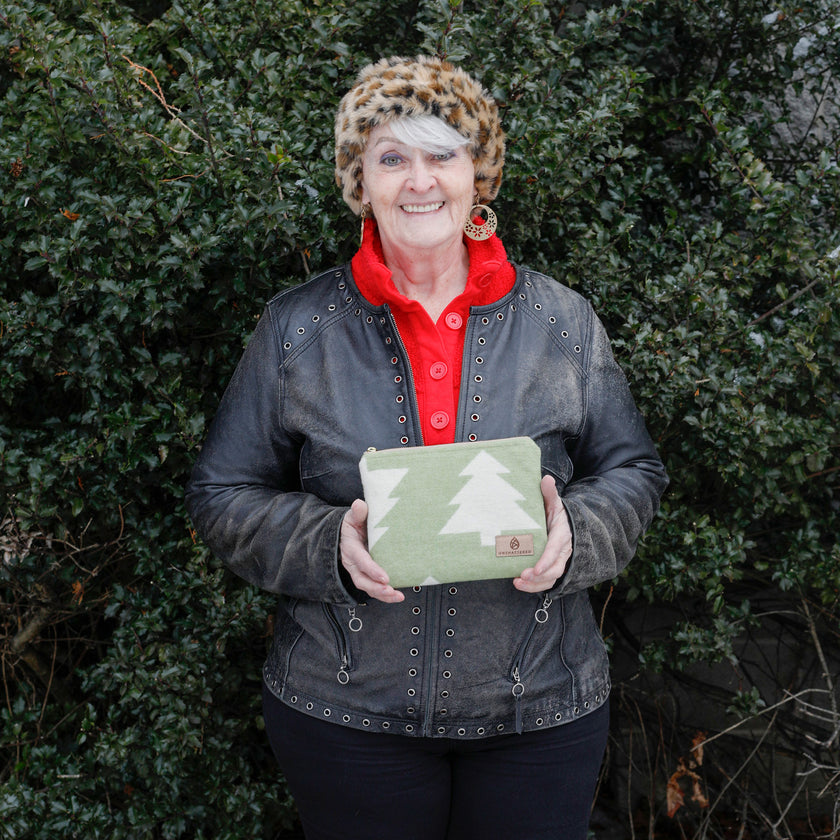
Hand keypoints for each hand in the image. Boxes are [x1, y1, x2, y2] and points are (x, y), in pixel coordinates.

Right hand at [340, 499, 404, 602]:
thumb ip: (357, 512)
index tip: (384, 577)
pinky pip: (374, 588)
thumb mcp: (352, 517)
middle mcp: (353, 564)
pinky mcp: (367, 576)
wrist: (346, 534)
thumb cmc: (352, 525)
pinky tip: (397, 596)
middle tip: (389, 589)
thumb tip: (359, 504)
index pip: (361, 561)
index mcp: (351, 549)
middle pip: (362, 580)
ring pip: (368, 587)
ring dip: (382, 594)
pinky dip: (385, 595)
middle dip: (376, 588)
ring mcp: (359, 572)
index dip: (372, 570)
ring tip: (397, 596)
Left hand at [513, 475, 571, 593]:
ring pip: (551, 577)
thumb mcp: (554, 502)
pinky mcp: (552, 568)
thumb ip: (549, 493)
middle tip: (522, 576)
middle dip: (539, 576)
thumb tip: (546, 479)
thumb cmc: (556, 513)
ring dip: (535, 584)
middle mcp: (563, 550)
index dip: (546, 560)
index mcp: (562, 534)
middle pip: (555, 568)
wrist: (565, 524)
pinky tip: (519, 584)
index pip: (555, 549)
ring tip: (518, 583)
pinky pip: (546, 581)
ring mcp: (558, 561)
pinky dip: (534, 586)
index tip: (534, 569)